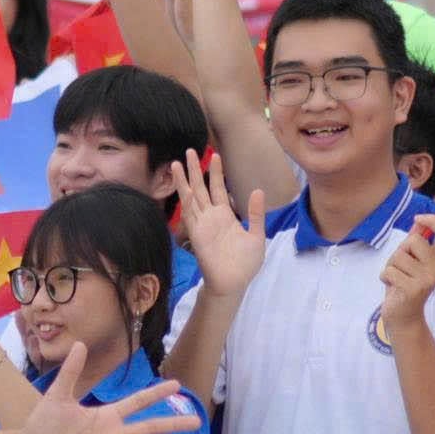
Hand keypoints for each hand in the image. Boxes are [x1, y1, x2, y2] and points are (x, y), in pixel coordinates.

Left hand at [20, 345, 202, 433]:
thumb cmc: (45, 423)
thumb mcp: (58, 395)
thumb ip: (71, 372)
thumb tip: (80, 343)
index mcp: (106, 415)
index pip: (137, 402)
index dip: (156, 394)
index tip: (177, 385)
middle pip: (147, 427)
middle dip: (171, 423)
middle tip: (196, 421)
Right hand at [175, 151, 266, 297]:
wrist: (234, 283)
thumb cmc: (246, 263)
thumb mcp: (257, 235)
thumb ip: (255, 214)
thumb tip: (258, 190)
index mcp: (226, 216)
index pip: (219, 189)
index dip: (216, 172)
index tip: (214, 155)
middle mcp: (211, 217)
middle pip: (200, 188)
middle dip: (195, 169)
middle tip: (189, 150)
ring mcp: (202, 224)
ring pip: (190, 197)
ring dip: (183, 180)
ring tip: (176, 162)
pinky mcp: (196, 233)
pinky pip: (189, 213)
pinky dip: (186, 199)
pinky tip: (182, 185)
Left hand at [380, 216, 434, 332]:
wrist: (403, 318)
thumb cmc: (404, 286)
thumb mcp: (410, 263)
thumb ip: (414, 244)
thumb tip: (418, 222)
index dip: (433, 220)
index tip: (418, 218)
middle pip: (414, 240)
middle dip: (400, 251)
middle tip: (400, 267)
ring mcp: (426, 280)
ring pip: (398, 256)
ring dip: (390, 267)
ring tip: (396, 280)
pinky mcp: (413, 289)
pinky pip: (389, 271)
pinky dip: (385, 277)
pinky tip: (392, 287)